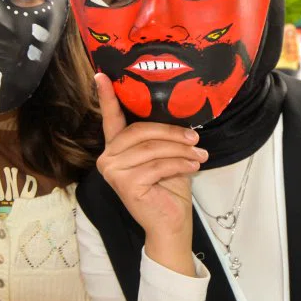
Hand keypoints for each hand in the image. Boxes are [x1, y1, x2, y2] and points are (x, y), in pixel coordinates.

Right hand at [94, 74, 205, 274]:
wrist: (170, 225)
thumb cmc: (168, 191)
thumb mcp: (165, 157)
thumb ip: (159, 138)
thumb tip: (176, 114)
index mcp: (116, 149)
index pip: (110, 118)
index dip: (107, 95)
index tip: (101, 74)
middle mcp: (108, 158)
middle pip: (140, 131)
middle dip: (171, 132)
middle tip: (194, 138)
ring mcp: (113, 171)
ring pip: (152, 148)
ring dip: (180, 149)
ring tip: (199, 154)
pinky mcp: (125, 183)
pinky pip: (158, 164)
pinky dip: (180, 163)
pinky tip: (193, 166)